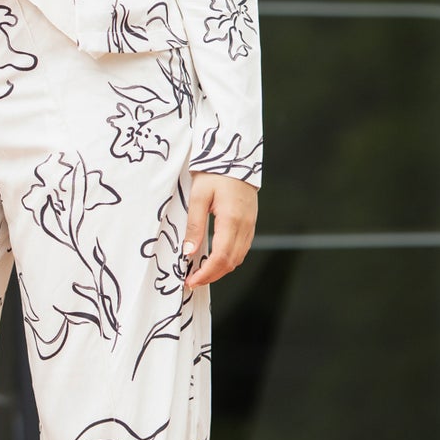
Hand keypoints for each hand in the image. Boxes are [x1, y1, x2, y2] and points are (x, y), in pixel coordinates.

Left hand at [182, 172, 256, 288]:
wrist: (234, 157)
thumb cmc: (214, 174)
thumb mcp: (198, 197)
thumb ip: (194, 226)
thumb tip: (188, 252)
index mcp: (232, 220)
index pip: (221, 257)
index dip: (206, 273)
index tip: (191, 281)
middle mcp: (245, 226)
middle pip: (231, 262)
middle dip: (212, 275)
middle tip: (192, 281)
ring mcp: (250, 225)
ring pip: (238, 257)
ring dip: (221, 269)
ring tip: (201, 272)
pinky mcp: (250, 223)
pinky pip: (242, 248)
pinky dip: (229, 259)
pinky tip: (214, 258)